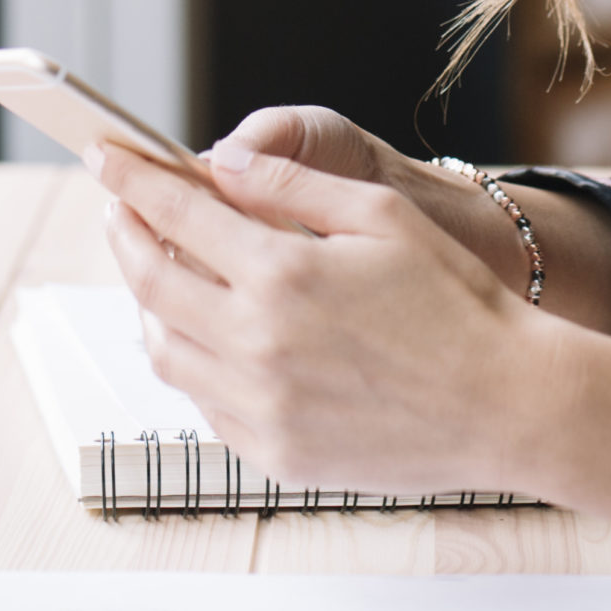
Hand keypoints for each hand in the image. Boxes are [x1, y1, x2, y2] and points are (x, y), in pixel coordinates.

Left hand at [94, 140, 557, 493]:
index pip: (178, 215)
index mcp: (284, 274)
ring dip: (149, 302)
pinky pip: (203, 401)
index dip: (134, 180)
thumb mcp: (380, 216)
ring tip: (160, 269)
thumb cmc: (456, 301)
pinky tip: (209, 334)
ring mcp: (260, 407)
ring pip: (164, 349)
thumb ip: (294, 185)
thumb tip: (226, 163)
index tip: (107, 157)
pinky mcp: (273, 453)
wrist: (503, 404)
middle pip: (151, 282)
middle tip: (120, 206)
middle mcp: (257, 344)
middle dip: (126, 233)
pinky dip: (190, 359)